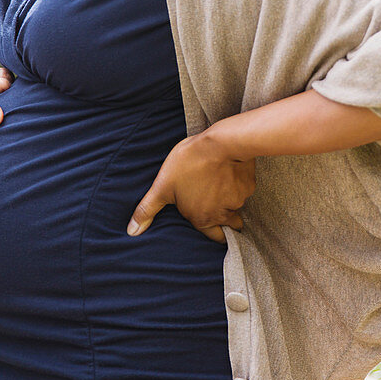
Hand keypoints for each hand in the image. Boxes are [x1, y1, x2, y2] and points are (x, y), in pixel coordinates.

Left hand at [127, 129, 254, 243]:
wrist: (221, 143)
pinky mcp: (249, 185)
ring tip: (219, 183)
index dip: (211, 232)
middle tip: (220, 211)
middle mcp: (223, 214)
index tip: (210, 226)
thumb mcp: (162, 186)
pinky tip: (229, 172)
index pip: (213, 236)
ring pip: (236, 206)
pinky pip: (244, 189)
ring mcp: (239, 200)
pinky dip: (238, 184)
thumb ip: (148, 210)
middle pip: (230, 227)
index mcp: (202, 219)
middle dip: (227, 224)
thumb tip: (131, 232)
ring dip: (229, 199)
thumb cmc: (189, 164)